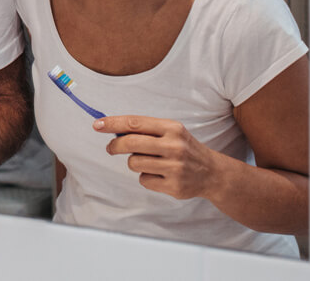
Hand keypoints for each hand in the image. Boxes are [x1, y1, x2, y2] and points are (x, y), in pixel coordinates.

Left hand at [95, 115, 222, 200]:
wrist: (212, 173)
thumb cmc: (184, 148)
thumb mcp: (171, 132)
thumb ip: (146, 130)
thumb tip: (112, 130)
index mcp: (172, 128)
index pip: (135, 123)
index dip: (113, 123)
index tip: (97, 125)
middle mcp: (174, 146)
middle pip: (130, 143)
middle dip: (114, 146)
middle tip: (110, 148)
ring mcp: (175, 167)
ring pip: (134, 163)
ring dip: (134, 163)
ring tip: (149, 162)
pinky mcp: (174, 186)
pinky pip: (144, 180)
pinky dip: (147, 178)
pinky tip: (160, 176)